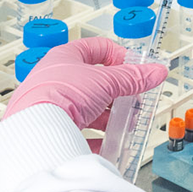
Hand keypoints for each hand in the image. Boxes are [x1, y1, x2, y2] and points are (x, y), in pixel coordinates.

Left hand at [3, 38, 169, 145]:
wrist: (37, 128)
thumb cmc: (59, 94)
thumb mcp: (106, 81)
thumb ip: (133, 78)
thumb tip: (155, 72)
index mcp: (66, 57)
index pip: (97, 48)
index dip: (119, 56)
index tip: (135, 68)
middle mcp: (57, 79)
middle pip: (95, 82)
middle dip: (117, 94)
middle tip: (133, 101)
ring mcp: (53, 103)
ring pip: (88, 109)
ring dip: (108, 118)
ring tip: (124, 126)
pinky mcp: (52, 127)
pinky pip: (79, 132)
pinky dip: (96, 138)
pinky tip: (109, 144)